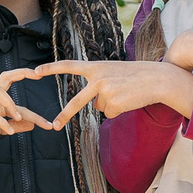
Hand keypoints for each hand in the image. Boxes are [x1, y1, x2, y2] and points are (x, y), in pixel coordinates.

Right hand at [0, 66, 61, 136]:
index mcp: (1, 95)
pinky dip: (3, 123)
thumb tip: (32, 125)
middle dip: (20, 72)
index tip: (41, 75)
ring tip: (18, 118)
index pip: (15, 84)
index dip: (27, 77)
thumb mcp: (7, 126)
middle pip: (5, 76)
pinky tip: (11, 132)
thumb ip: (18, 125)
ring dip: (11, 105)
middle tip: (35, 73)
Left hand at [28, 59, 192, 120]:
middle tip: (54, 126)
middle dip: (64, 115)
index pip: (69, 66)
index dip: (51, 69)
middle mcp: (97, 79)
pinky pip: (110, 113)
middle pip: (76, 102)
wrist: (157, 78)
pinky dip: (119, 110)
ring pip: (99, 108)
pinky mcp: (114, 104)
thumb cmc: (136, 75)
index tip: (34, 72)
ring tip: (125, 93)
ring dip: (111, 104)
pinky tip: (129, 100)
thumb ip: (99, 84)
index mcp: (96, 67)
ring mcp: (105, 92)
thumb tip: (95, 106)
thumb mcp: (113, 73)